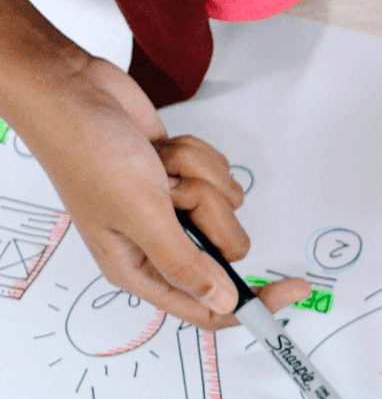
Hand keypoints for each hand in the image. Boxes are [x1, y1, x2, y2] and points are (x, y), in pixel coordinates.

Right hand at [12, 56, 306, 326]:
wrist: (73, 90)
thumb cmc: (87, 152)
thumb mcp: (141, 214)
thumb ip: (184, 263)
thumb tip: (221, 301)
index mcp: (139, 268)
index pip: (208, 308)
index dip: (253, 304)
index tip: (291, 290)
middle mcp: (158, 243)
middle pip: (227, 251)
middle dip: (209, 214)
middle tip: (173, 193)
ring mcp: (173, 209)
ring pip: (227, 207)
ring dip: (199, 178)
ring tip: (158, 166)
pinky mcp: (185, 180)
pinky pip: (221, 177)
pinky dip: (197, 158)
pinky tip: (161, 150)